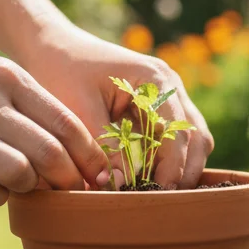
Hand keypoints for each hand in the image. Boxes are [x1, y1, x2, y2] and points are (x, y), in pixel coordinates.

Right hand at [0, 44, 109, 205]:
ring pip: (21, 174)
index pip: (65, 122)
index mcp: (6, 77)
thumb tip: (73, 145)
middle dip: (68, 180)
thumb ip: (26, 102)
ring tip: (22, 184)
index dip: (88, 155)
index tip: (98, 174)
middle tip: (70, 191)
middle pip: (50, 153)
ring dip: (30, 188)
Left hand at [16, 24, 213, 188]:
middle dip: (184, 172)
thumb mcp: (79, 110)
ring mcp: (169, 97)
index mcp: (156, 80)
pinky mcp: (158, 109)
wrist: (51, 47)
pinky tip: (147, 180)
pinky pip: (175, 140)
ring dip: (179, 168)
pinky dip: (167, 162)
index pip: (178, 130)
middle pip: (196, 138)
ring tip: (155, 194)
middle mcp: (171, 87)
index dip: (172, 166)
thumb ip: (104, 147)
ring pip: (193, 141)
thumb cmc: (61, 72)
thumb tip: (120, 186)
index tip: (158, 193)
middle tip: (162, 201)